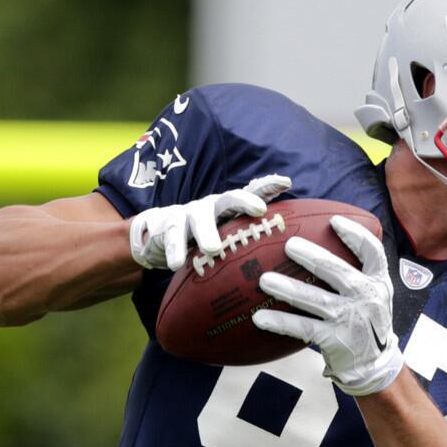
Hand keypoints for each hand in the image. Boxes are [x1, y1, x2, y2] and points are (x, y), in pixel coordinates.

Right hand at [129, 174, 290, 269]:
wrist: (159, 237)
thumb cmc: (204, 239)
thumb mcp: (227, 238)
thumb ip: (249, 242)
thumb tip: (286, 262)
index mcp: (229, 209)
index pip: (251, 194)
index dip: (267, 187)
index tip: (286, 183)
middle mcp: (212, 206)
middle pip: (229, 199)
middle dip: (245, 201)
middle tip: (260, 209)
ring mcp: (188, 214)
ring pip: (199, 218)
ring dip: (206, 232)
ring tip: (212, 249)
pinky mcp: (167, 226)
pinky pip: (171, 236)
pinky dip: (174, 248)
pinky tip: (176, 263)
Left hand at [253, 216, 402, 395]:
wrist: (374, 366)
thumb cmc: (367, 322)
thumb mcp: (376, 295)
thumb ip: (361, 272)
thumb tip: (327, 242)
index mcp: (378, 283)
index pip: (372, 252)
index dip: (354, 234)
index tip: (334, 220)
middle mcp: (367, 298)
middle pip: (338, 272)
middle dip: (313, 257)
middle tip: (289, 245)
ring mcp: (350, 320)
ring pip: (315, 300)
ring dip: (288, 289)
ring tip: (264, 280)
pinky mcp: (334, 340)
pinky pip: (302, 327)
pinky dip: (280, 322)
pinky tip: (259, 317)